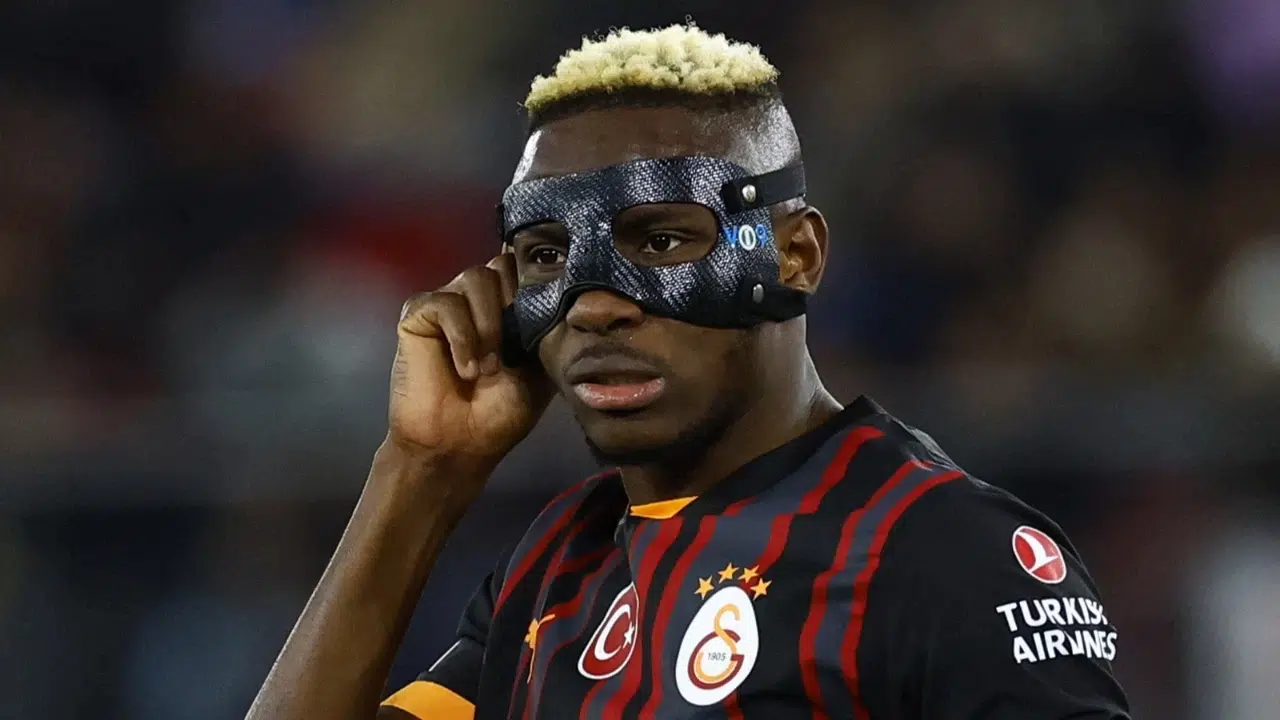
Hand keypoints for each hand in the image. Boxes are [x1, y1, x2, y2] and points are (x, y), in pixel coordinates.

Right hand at [387, 254, 552, 474]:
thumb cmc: (501, 412)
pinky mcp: (419, 314)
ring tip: (490, 368)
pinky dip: (462, 337)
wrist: (458, 445)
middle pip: (504, 264)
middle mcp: (481, 297)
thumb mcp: (540, 367)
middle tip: (516, 349)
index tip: (549, 304)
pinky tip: (467, 369)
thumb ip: (547, 326)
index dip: (538, 279)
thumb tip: (564, 286)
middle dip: (516, 303)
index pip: (526, 265)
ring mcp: (450, 302)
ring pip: (477, 277)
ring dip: (490, 325)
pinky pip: (446, 304)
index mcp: (512, 306)